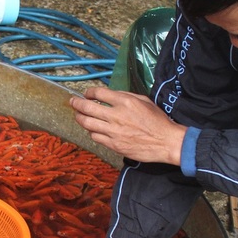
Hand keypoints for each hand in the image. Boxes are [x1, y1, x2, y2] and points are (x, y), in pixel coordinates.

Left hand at [70, 86, 186, 164]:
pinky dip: (91, 131)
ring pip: (87, 124)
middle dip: (76, 104)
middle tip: (72, 102)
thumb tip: (110, 96)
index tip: (86, 94)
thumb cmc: (157, 120)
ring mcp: (113, 131)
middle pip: (87, 108)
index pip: (98, 94)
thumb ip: (125, 96)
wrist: (165, 142)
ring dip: (80, 118)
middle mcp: (116, 115)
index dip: (88, 92)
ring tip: (78, 115)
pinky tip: (91, 129)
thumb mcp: (144, 100)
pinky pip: (95, 137)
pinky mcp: (113, 145)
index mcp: (125, 102)